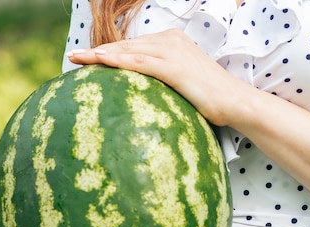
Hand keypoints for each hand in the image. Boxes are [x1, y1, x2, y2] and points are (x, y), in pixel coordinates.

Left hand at [66, 29, 249, 126]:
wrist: (236, 102)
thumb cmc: (212, 100)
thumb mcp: (185, 86)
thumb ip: (164, 84)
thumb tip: (146, 100)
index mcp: (172, 42)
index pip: (133, 47)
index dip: (109, 53)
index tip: (87, 60)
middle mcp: (170, 41)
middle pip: (126, 46)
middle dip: (97, 52)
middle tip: (73, 57)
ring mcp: (172, 52)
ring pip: (128, 51)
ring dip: (100, 55)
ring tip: (77, 59)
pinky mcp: (174, 66)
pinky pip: (139, 63)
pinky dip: (117, 62)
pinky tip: (99, 62)